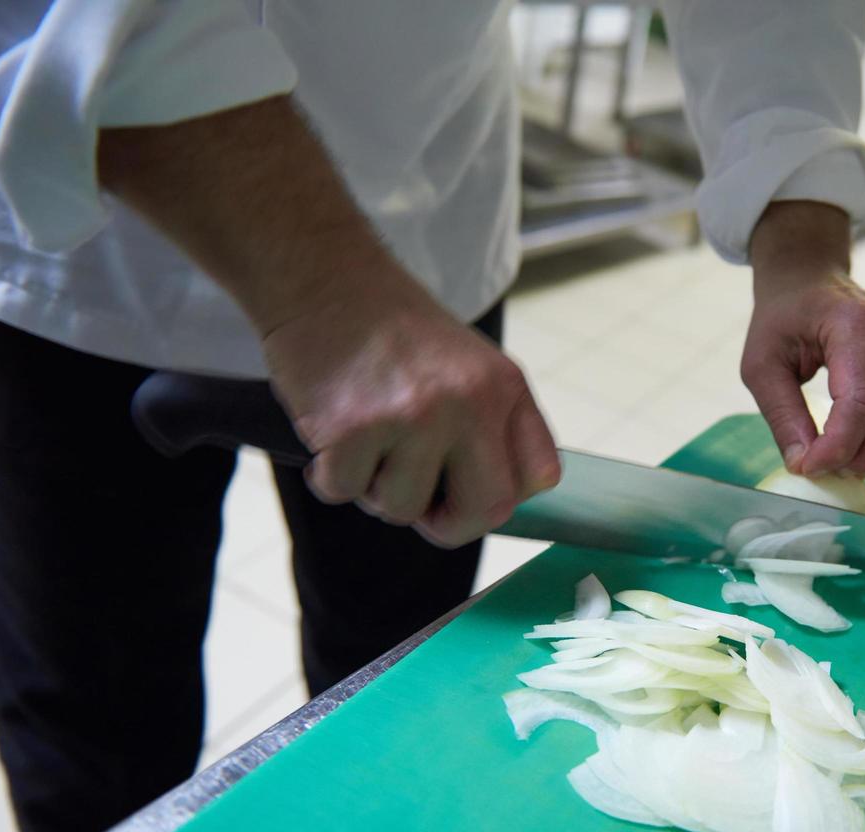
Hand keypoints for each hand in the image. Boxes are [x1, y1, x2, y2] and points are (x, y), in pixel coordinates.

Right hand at [98, 97, 558, 545]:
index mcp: (504, 388)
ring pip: (402, 509)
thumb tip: (499, 503)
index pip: (539, 477)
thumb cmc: (392, 328)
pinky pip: (344, 491)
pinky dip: (330, 474)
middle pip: (486, 511)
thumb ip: (491, 427)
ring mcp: (412, 417)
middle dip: (448, 523)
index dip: (499, 498)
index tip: (469, 494)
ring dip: (376, 489)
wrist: (325, 276)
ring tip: (367, 439)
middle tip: (419, 504)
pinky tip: (332, 434)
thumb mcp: (470, 365)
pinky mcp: (352, 428)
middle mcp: (468, 403)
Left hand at [742, 202, 864, 476]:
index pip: (860, 402)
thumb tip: (804, 465)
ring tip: (851, 465)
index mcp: (855, 325)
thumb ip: (782, 416)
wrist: (808, 279)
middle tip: (835, 471)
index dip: (838, 447)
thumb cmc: (783, 317)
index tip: (810, 468)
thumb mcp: (761, 364)